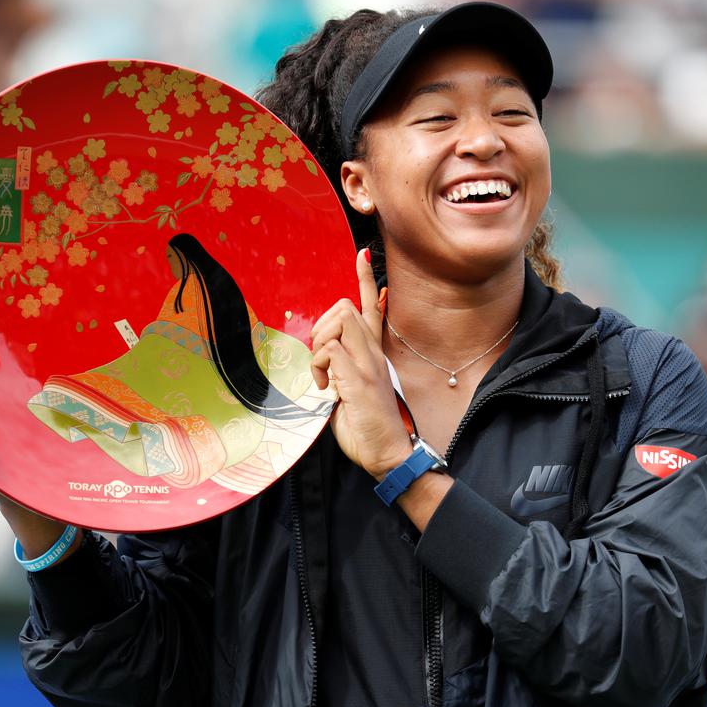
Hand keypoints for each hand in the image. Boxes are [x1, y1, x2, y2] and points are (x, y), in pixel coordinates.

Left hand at [309, 249, 412, 479]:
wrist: (388, 454)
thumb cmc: (367, 427)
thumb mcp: (351, 391)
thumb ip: (342, 370)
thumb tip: (326, 359)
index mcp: (373, 354)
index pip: (371, 308)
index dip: (365, 279)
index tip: (362, 253)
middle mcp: (374, 353)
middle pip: (347, 307)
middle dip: (322, 325)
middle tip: (320, 359)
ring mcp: (367, 364)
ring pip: (338, 322)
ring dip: (319, 347)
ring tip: (324, 377)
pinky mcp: (359, 379)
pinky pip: (329, 350)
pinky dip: (319, 366)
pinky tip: (326, 388)